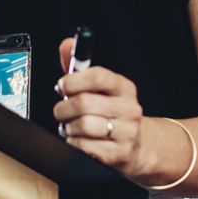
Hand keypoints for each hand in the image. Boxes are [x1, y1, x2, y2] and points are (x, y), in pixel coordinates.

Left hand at [52, 35, 153, 181]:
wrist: (136, 147)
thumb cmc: (110, 114)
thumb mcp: (99, 89)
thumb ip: (79, 67)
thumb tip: (66, 44)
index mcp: (124, 88)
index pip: (98, 76)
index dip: (73, 80)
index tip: (62, 86)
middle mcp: (129, 109)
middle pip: (85, 103)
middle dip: (63, 107)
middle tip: (61, 110)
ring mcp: (127, 133)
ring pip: (83, 125)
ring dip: (68, 127)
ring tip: (70, 126)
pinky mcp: (119, 154)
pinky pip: (83, 146)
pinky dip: (73, 143)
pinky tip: (78, 140)